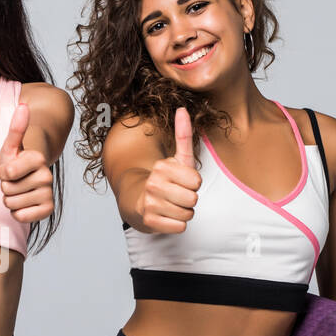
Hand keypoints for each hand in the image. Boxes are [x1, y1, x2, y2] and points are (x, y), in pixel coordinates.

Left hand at [0, 102, 52, 222]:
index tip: (10, 167)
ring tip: (19, 189)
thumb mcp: (11, 145)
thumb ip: (16, 128)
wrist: (30, 178)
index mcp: (38, 158)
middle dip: (5, 186)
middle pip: (7, 189)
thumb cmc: (17, 159)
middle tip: (15, 180)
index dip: (2, 171)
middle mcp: (47, 176)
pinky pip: (21, 217)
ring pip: (12, 204)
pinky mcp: (48, 209)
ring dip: (10, 199)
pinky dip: (17, 213)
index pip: (6, 173)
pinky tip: (23, 202)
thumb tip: (23, 106)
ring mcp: (48, 193)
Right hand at [139, 107, 200, 232]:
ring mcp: (149, 203)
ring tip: (171, 206)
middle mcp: (153, 184)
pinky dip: (177, 224)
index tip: (182, 182)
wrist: (139, 202)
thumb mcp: (177, 158)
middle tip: (177, 196)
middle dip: (189, 200)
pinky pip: (179, 227)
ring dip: (183, 213)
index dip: (193, 184)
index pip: (197, 181)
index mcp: (162, 167)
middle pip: (193, 199)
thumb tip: (182, 109)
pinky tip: (167, 217)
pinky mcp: (149, 221)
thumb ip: (183, 134)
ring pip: (187, 214)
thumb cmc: (165, 180)